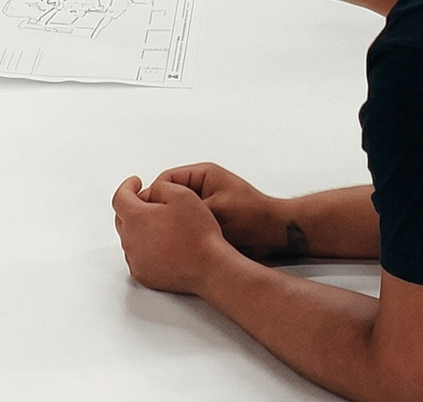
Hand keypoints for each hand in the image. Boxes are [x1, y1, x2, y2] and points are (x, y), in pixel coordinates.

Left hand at [112, 174, 232, 293]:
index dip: (128, 186)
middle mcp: (130, 241)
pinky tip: (162, 244)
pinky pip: (137, 257)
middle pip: (122, 218)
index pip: (120, 197)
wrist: (208, 266)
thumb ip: (160, 186)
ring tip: (161, 225)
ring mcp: (135, 260)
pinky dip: (144, 248)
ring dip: (139, 229)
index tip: (135, 184)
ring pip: (129, 238)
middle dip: (133, 207)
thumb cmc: (198, 234)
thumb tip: (151, 191)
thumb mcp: (182, 194)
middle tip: (150, 203)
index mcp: (136, 218)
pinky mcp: (143, 275)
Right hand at [151, 162, 303, 259]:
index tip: (147, 213)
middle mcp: (201, 188)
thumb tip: (162, 213)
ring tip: (163, 238)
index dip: (154, 196)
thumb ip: (189, 210)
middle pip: (168, 196)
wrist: (274, 235)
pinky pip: (186, 224)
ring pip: (175, 212)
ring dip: (170, 223)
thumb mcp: (216, 210)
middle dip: (160, 211)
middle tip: (151, 228)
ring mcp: (203, 204)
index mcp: (202, 176)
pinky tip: (176, 246)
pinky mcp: (207, 220)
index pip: (166, 180)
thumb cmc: (252, 218)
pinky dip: (180, 233)